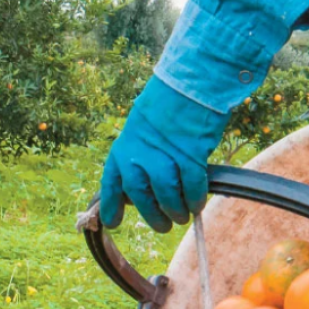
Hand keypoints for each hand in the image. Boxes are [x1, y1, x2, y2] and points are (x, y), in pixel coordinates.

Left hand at [99, 78, 228, 232]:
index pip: (112, 183)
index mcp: (123, 147)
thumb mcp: (141, 129)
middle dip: (151, 215)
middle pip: (139, 195)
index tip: (112, 222)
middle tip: (162, 226)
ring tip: (182, 216)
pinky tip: (197, 203)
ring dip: (174, 210)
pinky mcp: (189, 155)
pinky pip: (190, 185)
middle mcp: (138, 154)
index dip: (111, 205)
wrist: (189, 82)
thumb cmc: (167, 105)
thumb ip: (139, 156)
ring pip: (165, 194)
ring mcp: (163, 155)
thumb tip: (143, 186)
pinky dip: (194, 198)